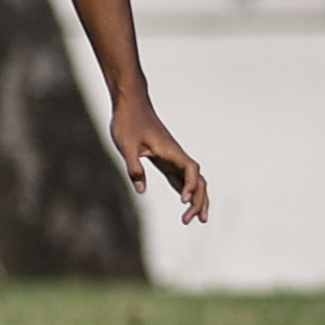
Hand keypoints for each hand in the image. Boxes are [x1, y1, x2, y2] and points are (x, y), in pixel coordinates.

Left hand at [111, 92, 209, 223]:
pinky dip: (185, 190)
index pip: (191, 170)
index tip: (183, 200)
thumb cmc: (128, 121)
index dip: (191, 186)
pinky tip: (185, 202)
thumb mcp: (126, 145)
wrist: (130, 104)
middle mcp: (175, 155)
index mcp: (170, 150)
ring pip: (191, 180)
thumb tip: (141, 190)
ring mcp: (172, 157)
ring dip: (195, 198)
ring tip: (196, 219)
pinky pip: (180, 177)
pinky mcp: (164, 159)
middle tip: (193, 221)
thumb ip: (134, 167)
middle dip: (199, 200)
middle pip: (197, 180)